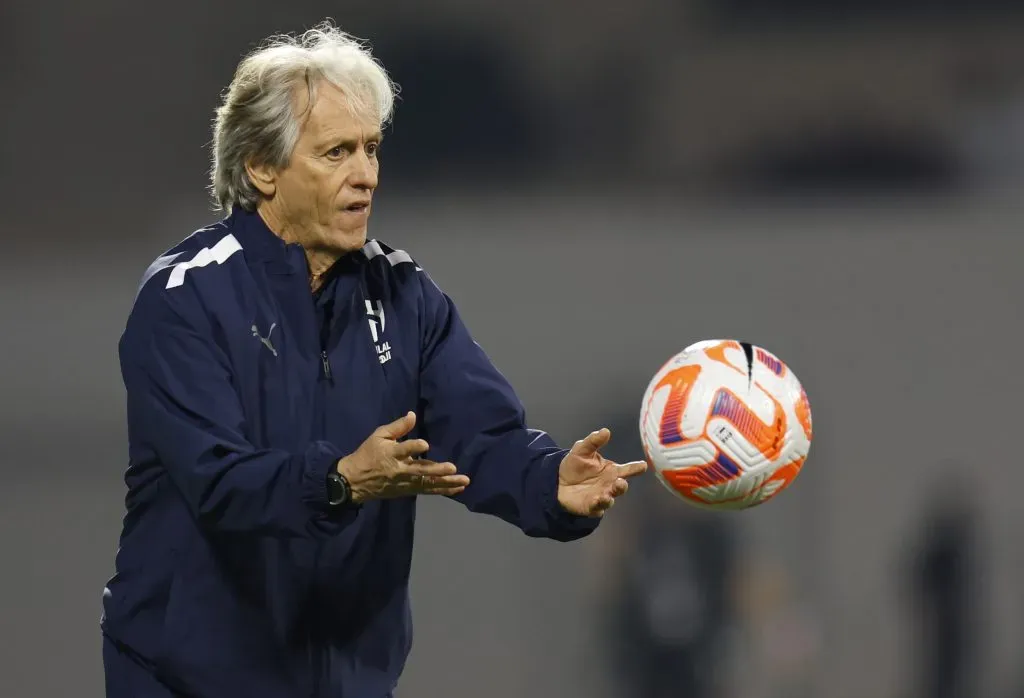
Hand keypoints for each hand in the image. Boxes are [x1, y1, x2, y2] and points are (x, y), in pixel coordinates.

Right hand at [337, 412, 469, 503]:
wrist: (354, 481)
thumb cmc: (367, 454)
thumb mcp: (378, 436)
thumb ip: (397, 427)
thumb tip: (413, 415)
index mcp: (391, 453)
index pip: (403, 449)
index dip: (414, 447)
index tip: (425, 444)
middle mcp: (400, 469)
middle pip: (420, 470)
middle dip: (437, 470)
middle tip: (453, 468)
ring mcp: (405, 482)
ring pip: (427, 483)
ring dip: (446, 483)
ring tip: (463, 480)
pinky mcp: (408, 490)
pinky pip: (427, 491)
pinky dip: (443, 490)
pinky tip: (457, 488)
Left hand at [557, 428, 646, 516]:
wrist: (559, 482)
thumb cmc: (576, 465)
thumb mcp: (582, 449)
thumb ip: (594, 441)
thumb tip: (606, 431)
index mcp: (611, 471)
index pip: (627, 469)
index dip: (636, 468)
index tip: (643, 466)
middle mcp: (610, 485)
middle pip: (621, 487)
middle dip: (622, 486)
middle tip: (621, 482)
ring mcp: (602, 497)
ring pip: (610, 499)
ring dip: (610, 497)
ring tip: (607, 495)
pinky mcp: (591, 507)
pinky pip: (597, 508)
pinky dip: (597, 505)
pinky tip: (596, 500)